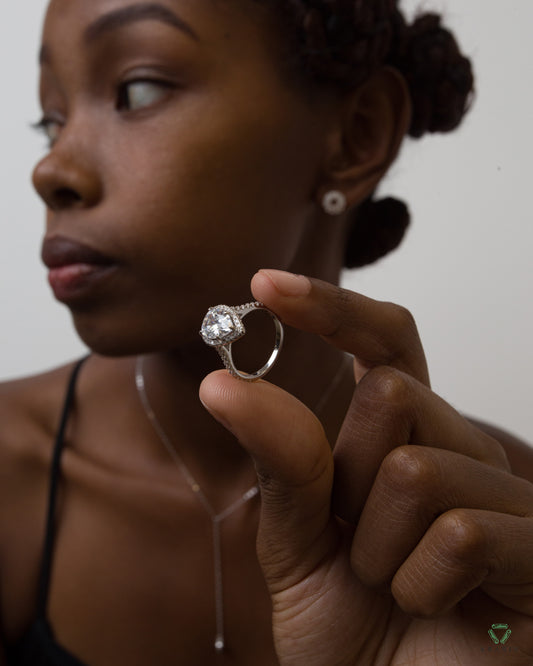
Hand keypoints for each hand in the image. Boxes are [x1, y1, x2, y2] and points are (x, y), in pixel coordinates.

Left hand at [200, 270, 532, 664]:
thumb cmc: (347, 622)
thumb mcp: (295, 537)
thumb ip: (281, 460)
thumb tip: (224, 382)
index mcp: (402, 436)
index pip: (385, 343)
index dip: (333, 309)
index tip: (264, 285)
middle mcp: (457, 448)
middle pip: (392, 396)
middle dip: (349, 479)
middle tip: (356, 540)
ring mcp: (503, 496)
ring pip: (416, 470)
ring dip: (377, 547)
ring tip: (394, 583)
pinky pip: (458, 533)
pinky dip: (418, 584)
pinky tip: (436, 606)